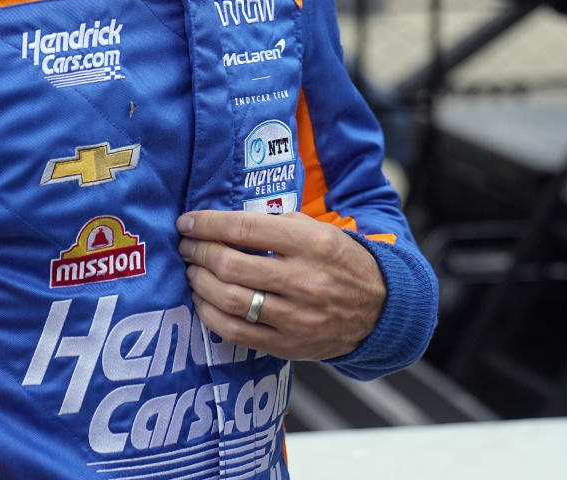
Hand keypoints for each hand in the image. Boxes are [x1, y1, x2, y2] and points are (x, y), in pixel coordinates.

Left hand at [177, 208, 385, 360]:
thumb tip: (223, 223)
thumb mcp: (317, 229)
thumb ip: (273, 224)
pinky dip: (211, 315)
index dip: (207, 224)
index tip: (187, 222)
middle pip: (231, 265)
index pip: (243, 229)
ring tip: (192, 271)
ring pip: (230, 300)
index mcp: (310, 244)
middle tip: (186, 246)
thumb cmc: (340, 261)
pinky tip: (204, 300)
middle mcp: (302, 280)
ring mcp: (295, 317)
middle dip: (198, 253)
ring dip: (200, 283)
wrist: (379, 308)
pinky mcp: (288, 345)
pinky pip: (237, 333)